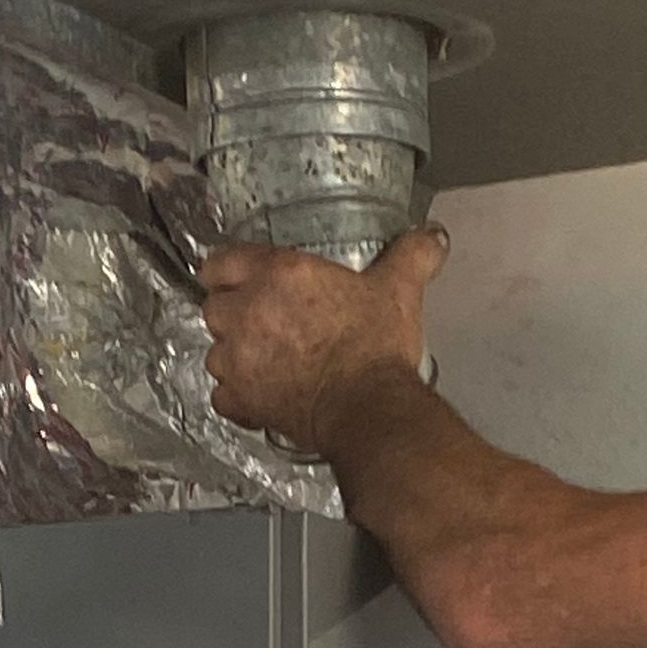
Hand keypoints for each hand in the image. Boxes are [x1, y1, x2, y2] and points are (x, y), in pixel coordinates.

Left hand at [199, 225, 447, 452]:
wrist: (368, 410)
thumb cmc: (374, 348)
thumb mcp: (398, 290)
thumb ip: (412, 256)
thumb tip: (433, 237)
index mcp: (277, 274)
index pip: (223, 261)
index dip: (226, 270)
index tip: (232, 277)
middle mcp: (248, 313)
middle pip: (213, 308)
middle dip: (231, 314)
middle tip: (259, 322)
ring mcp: (239, 361)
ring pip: (215, 354)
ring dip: (233, 357)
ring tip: (262, 362)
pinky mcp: (242, 402)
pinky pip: (223, 397)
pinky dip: (236, 398)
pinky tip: (258, 397)